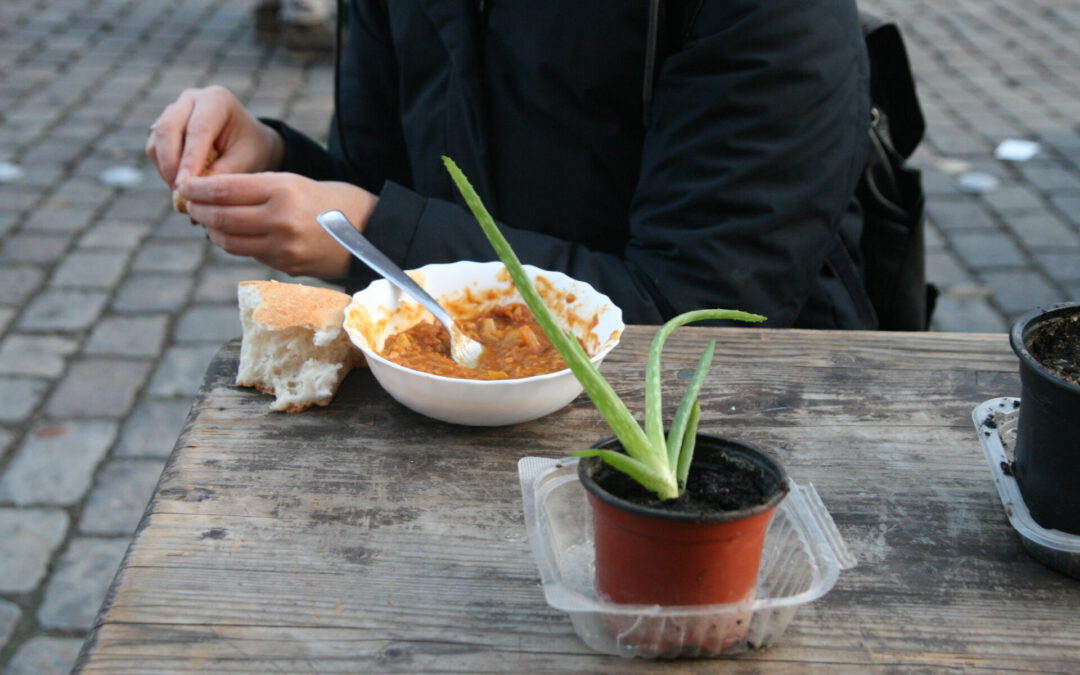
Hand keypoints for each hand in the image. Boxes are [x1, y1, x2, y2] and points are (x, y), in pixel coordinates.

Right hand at [145, 85, 283, 188]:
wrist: (248, 140)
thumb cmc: (250, 149)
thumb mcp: (245, 161)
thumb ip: (221, 173)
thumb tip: (193, 192)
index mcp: (217, 100)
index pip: (198, 129)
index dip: (189, 159)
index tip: (184, 185)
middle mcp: (191, 99)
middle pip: (168, 128)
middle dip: (171, 164)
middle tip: (181, 192)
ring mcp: (174, 110)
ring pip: (157, 139)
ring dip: (165, 168)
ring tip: (183, 192)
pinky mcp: (164, 125)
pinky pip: (154, 148)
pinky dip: (163, 168)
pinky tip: (179, 184)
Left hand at [177, 173, 377, 278]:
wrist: (372, 233)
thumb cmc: (333, 200)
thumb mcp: (297, 181)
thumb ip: (258, 188)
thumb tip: (215, 194)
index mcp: (283, 190)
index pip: (225, 189)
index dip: (198, 188)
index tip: (185, 185)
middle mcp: (280, 219)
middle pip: (221, 217)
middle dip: (199, 210)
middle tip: (190, 204)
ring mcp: (283, 247)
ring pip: (229, 240)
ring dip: (212, 230)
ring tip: (208, 219)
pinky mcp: (286, 266)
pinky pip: (249, 254)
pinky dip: (234, 243)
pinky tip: (233, 234)